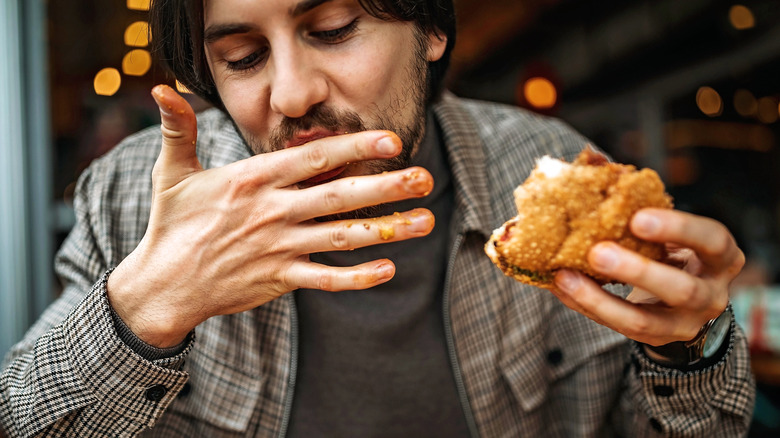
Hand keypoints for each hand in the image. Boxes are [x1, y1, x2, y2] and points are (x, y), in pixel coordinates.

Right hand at [107, 85, 434, 346]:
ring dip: (387, 229)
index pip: (313, 157)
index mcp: (253, 179)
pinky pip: (326, 279)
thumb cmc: (172, 224)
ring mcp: (278, 247)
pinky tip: (389, 269)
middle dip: (386, 186)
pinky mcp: (279, 279)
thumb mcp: (172, 171)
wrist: (163, 284)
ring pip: (342, 237)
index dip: (354, 148)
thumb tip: (163, 87)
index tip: (392, 141)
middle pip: (340, 195)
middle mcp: (272, 211)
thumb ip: (178, 128)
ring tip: (425, 220)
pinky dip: (357, 277)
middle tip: (425, 178)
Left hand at [552, 208, 744, 346]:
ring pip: (644, 321)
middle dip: (638, 271)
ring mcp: (683, 323)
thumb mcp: (669, 229)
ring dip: (600, 299)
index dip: (678, 228)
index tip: (637, 217)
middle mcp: (710, 294)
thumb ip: (639, 202)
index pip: (712, 241)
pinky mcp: (653, 339)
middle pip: (681, 289)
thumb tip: (593, 160)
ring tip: (566, 277)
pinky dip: (585, 305)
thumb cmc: (671, 249)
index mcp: (721, 256)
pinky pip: (616, 327)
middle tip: (597, 251)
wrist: (682, 301)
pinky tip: (560, 286)